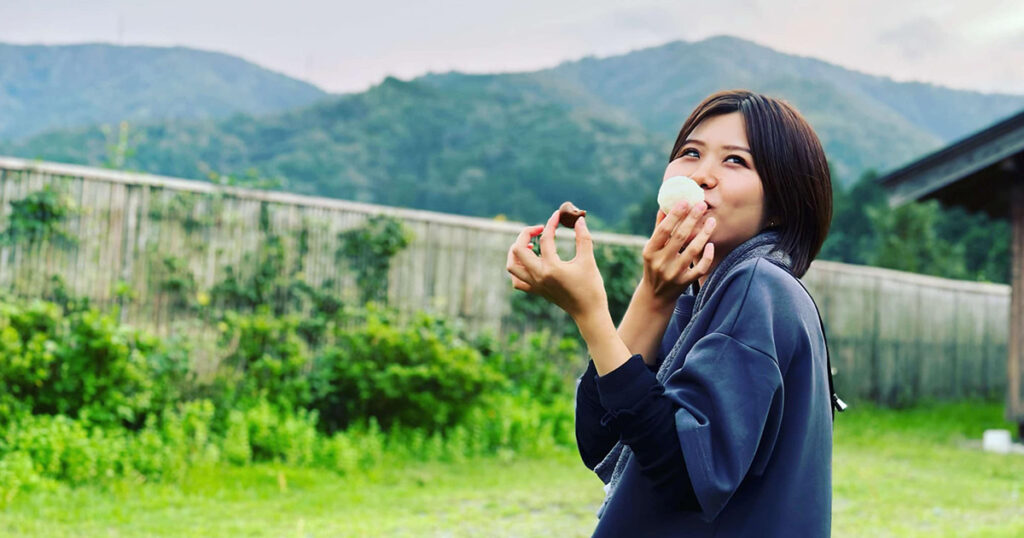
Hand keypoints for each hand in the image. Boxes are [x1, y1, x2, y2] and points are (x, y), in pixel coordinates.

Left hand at [505, 207, 607, 322]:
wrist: (588, 313)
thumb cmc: (591, 287)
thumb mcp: (588, 260)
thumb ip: (583, 238)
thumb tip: (579, 220)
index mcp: (551, 268)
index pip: (545, 239)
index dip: (551, 223)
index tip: (557, 215)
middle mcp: (538, 276)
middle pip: (518, 249)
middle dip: (526, 234)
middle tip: (541, 229)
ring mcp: (535, 285)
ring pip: (512, 265)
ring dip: (517, 251)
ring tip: (531, 244)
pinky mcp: (536, 291)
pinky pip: (517, 280)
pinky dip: (518, 269)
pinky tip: (530, 262)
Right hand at [641, 200, 715, 305]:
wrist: (655, 296)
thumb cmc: (654, 266)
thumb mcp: (652, 249)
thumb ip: (659, 229)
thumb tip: (665, 206)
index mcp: (650, 252)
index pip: (663, 230)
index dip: (675, 215)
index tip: (685, 201)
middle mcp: (661, 263)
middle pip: (679, 237)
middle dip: (691, 219)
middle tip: (702, 204)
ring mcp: (674, 273)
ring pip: (692, 250)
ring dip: (704, 234)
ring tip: (711, 220)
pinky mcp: (685, 282)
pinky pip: (700, 267)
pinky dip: (707, 256)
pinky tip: (711, 244)